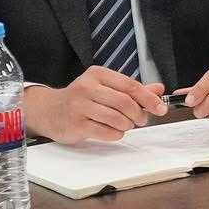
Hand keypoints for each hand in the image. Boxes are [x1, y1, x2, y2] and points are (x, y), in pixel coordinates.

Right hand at [24, 67, 166, 144]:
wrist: (48, 110)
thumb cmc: (81, 99)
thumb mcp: (105, 87)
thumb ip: (132, 89)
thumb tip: (159, 89)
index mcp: (98, 74)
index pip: (131, 86)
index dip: (149, 99)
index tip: (161, 108)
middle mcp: (87, 87)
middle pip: (125, 102)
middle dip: (139, 114)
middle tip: (141, 120)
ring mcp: (79, 106)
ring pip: (116, 118)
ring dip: (127, 125)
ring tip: (125, 125)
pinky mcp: (76, 124)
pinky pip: (105, 131)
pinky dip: (116, 134)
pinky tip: (113, 131)